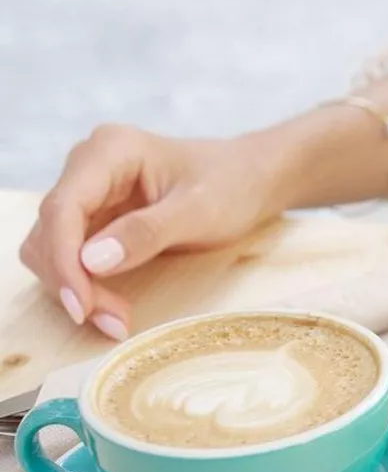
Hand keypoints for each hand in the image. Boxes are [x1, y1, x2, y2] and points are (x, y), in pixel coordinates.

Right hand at [20, 124, 286, 339]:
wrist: (253, 179)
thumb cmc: (233, 185)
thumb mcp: (200, 211)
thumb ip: (147, 232)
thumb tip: (91, 260)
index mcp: (111, 150)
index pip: (63, 207)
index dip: (64, 260)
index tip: (82, 306)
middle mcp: (89, 166)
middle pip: (51, 231)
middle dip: (72, 281)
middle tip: (113, 322)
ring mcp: (90, 192)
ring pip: (53, 247)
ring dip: (76, 288)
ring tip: (116, 319)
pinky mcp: (96, 218)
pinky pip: (72, 255)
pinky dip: (85, 284)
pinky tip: (112, 307)